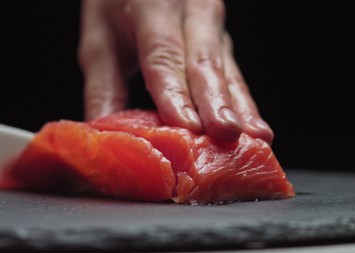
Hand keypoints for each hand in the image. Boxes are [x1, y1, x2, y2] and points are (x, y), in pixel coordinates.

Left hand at [79, 0, 272, 142]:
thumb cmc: (117, 6)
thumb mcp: (99, 41)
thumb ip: (101, 88)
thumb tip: (104, 135)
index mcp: (151, 8)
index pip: (163, 55)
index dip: (175, 92)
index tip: (186, 125)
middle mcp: (189, 12)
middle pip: (204, 62)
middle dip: (216, 102)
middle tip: (226, 134)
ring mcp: (211, 26)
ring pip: (227, 69)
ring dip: (239, 106)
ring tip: (254, 137)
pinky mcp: (221, 40)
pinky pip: (234, 73)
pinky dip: (244, 102)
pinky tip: (255, 128)